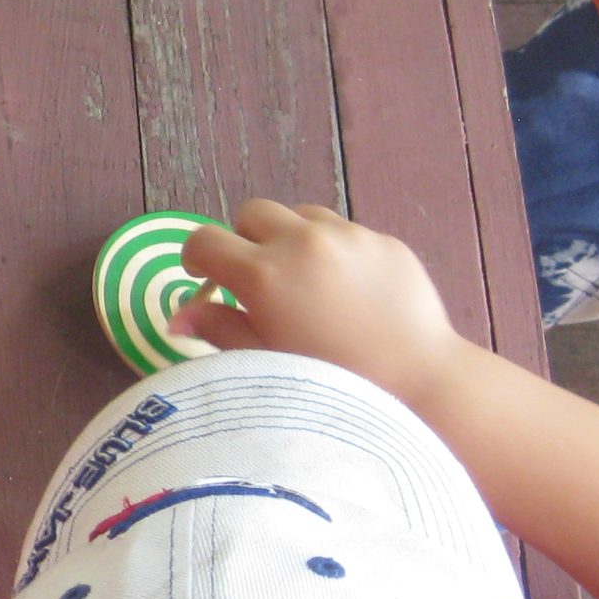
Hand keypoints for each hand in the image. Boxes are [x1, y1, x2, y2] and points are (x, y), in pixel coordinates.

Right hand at [170, 200, 466, 406]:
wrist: (419, 382)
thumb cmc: (333, 384)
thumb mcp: (266, 361)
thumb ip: (219, 329)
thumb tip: (178, 316)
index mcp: (263, 274)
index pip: (205, 240)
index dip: (196, 258)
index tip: (204, 278)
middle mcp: (302, 242)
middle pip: (252, 214)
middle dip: (244, 240)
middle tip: (256, 280)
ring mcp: (348, 236)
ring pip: (300, 216)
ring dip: (291, 240)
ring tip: (305, 283)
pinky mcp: (384, 241)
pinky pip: (344, 232)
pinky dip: (333, 252)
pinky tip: (347, 293)